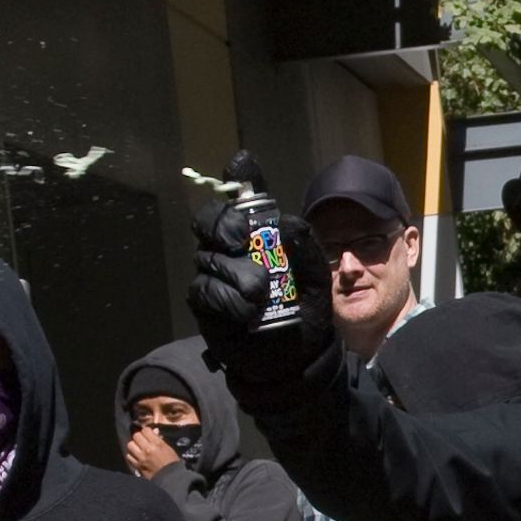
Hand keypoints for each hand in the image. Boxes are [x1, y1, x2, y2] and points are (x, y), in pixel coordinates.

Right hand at [189, 197, 314, 381]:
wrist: (296, 356)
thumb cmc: (306, 310)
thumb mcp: (316, 275)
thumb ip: (304, 245)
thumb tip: (285, 221)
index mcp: (259, 235)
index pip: (243, 200)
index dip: (239, 179)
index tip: (240, 165)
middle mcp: (231, 248)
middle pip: (210, 220)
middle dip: (224, 224)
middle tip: (241, 239)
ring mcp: (214, 273)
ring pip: (209, 256)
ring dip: (236, 273)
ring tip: (261, 294)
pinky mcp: (205, 301)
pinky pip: (204, 288)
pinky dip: (226, 296)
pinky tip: (246, 310)